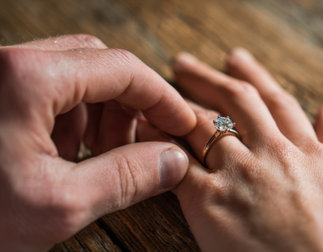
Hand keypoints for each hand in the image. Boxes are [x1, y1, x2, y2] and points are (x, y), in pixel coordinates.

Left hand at [0, 34, 195, 250]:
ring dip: (101, 114)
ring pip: (75, 76)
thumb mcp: (57, 205)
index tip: (182, 123)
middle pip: (99, 64)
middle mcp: (10, 63)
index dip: (162, 97)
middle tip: (139, 146)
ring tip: (97, 157)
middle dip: (129, 104)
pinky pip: (48, 91)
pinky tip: (64, 155)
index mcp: (28, 78)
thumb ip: (127, 178)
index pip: (122, 69)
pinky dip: (72, 119)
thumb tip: (174, 160)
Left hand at [140, 48, 322, 250]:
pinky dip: (158, 144)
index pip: (274, 101)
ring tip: (156, 92)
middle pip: (235, 102)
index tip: (235, 59)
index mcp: (305, 148)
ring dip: (177, 104)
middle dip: (206, 78)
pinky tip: (145, 130)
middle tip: (183, 64)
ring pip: (203, 124)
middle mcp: (272, 152)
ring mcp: (241, 174)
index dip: (253, 76)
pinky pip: (178, 162)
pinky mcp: (211, 202)